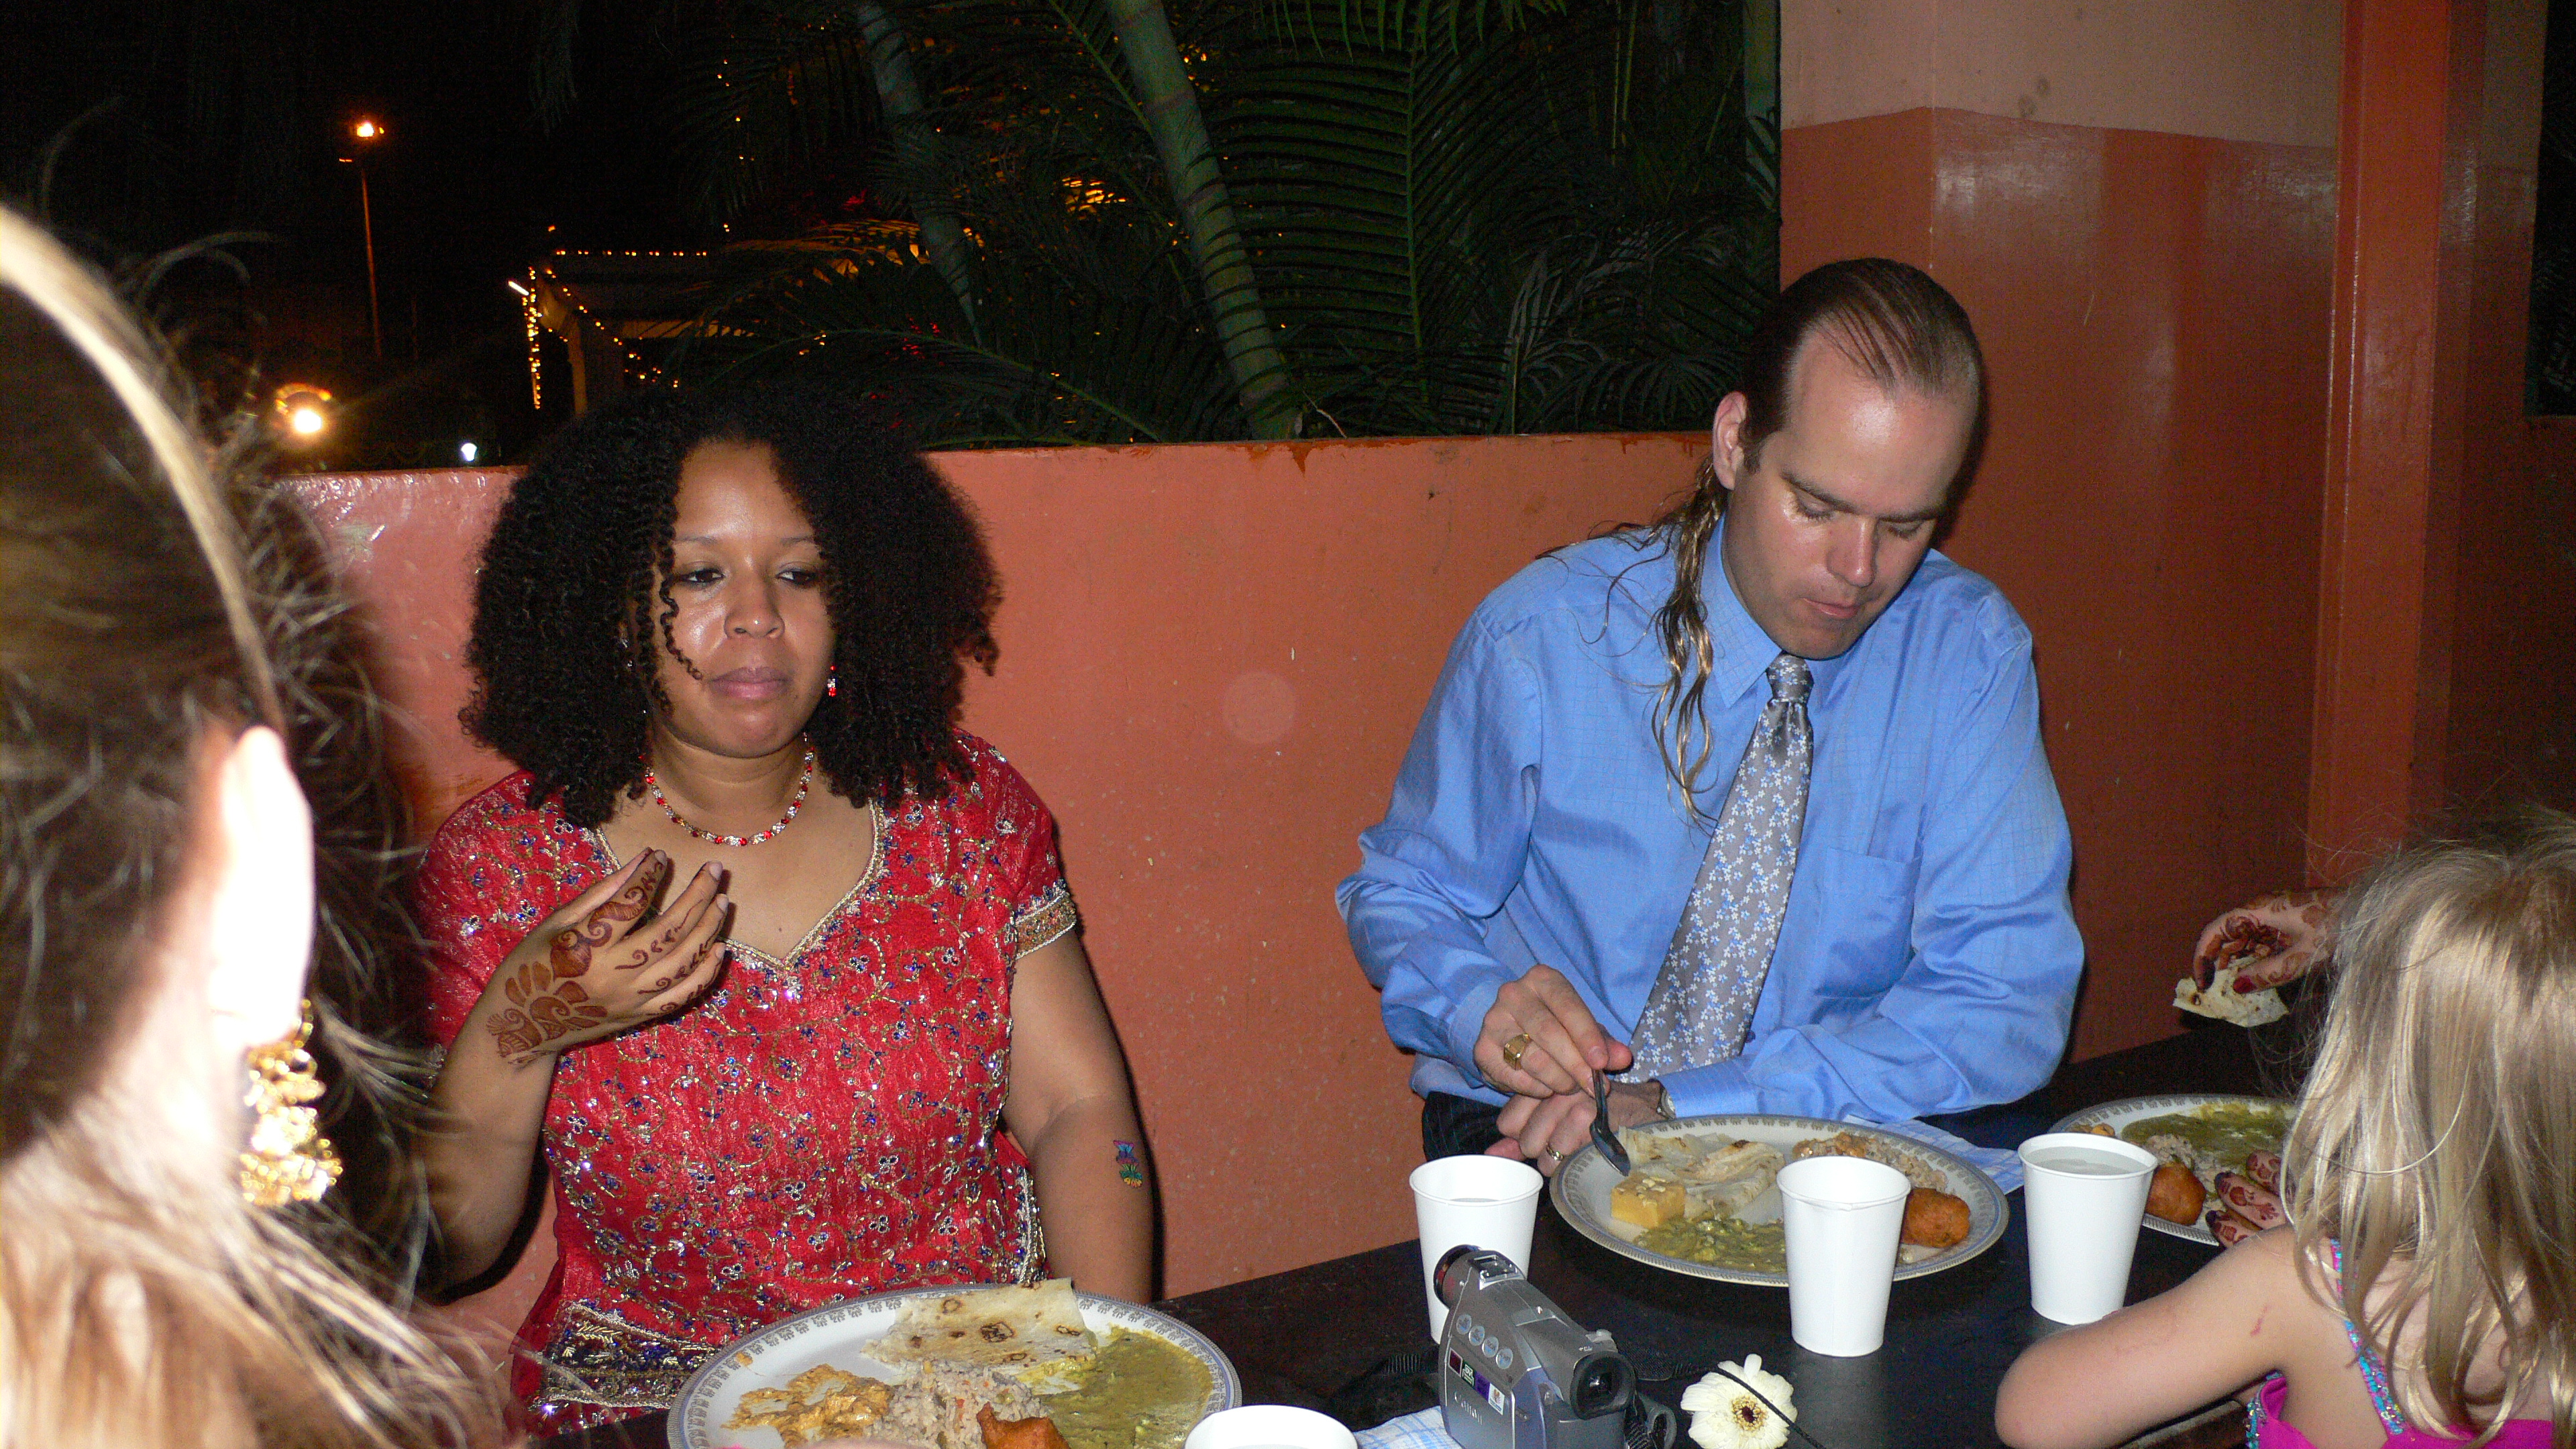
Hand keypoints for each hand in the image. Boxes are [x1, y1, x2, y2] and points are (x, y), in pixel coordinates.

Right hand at [477, 849, 729, 1062]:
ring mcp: (630, 999)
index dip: (650, 876)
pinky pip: (683, 995)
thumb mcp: (555, 923)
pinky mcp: (639, 1016)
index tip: (662, 855)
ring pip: (684, 961)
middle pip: (669, 930)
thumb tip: (643, 859)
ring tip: (723, 900)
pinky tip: (719, 948)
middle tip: (714, 869)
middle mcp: (612, 975)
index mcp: (585, 946)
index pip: (630, 904)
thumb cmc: (531, 964)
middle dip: (697, 895)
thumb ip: (601, 892)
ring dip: (709, 928)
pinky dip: (706, 972)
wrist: (521, 1026)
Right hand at [1474, 964, 1632, 1096]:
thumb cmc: (1556, 1024)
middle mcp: (1513, 994)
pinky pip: (1515, 1077)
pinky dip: (1537, 1089)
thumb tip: (1624, 1058)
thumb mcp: (1583, 1027)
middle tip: (1592, 1086)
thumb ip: (1605, 1042)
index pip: (1567, 1005)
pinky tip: (1547, 1088)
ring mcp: (1493, 1021)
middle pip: (1548, 1033)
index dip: (1586, 1036)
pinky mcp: (1482, 1049)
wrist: (1511, 1029)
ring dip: (1559, 1080)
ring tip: (1572, 1087)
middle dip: (1575, 1065)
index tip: (1601, 1063)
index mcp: (1542, 979)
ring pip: (1533, 1058)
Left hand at [1487, 1078, 1667, 1176]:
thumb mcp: (1554, 1114)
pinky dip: (1571, 1162)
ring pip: (1541, 1150)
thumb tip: (1492, 1156)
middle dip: (1540, 1150)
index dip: (1522, 1136)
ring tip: (1573, 1149)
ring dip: (1556, 1159)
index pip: (1508, 1121)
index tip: (1542, 1134)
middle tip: (1560, 1143)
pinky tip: (1584, 1152)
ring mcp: (1570, 1100)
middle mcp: (1553, 1086)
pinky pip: (1563, 1153)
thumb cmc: (1594, 1112)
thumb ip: (1521, 1132)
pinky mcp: (1589, 1116)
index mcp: (1543, 1080)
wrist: (1644, 1109)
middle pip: (1524, 1139)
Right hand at [2191, 889, 2334, 991]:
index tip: (2204, 983)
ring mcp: (2275, 919)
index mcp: (2257, 910)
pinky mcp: (2289, 927)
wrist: (2372, 914)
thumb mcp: (2301, 957)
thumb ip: (2267, 973)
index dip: (2203, 956)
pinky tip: (2259, 980)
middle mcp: (2261, 912)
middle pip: (2228, 937)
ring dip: (2239, 965)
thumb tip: (2236, 986)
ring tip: (2238, 991)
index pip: (2215, 930)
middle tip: (2218, 992)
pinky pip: (2263, 945)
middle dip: (2219, 964)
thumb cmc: (2337, 928)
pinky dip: (2257, 963)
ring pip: (2245, 942)